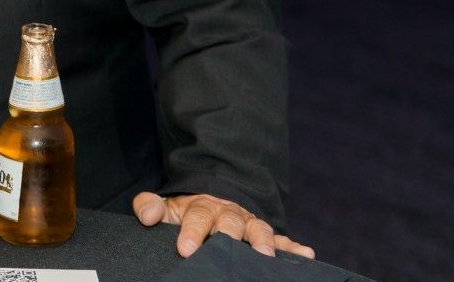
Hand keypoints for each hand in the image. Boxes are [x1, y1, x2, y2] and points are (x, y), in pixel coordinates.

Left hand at [132, 192, 315, 258]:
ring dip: (263, 241)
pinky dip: (293, 247)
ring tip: (266, 254)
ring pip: (258, 229)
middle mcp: (228, 214)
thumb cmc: (186, 212)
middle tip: (226, 246)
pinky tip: (306, 254)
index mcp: (202, 207)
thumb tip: (147, 216)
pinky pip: (281, 240)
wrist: (210, 199)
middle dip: (228, 235)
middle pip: (230, 222)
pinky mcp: (264, 235)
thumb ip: (150, 206)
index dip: (191, 232)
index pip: (196, 217)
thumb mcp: (166, 207)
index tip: (185, 248)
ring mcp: (248, 224)